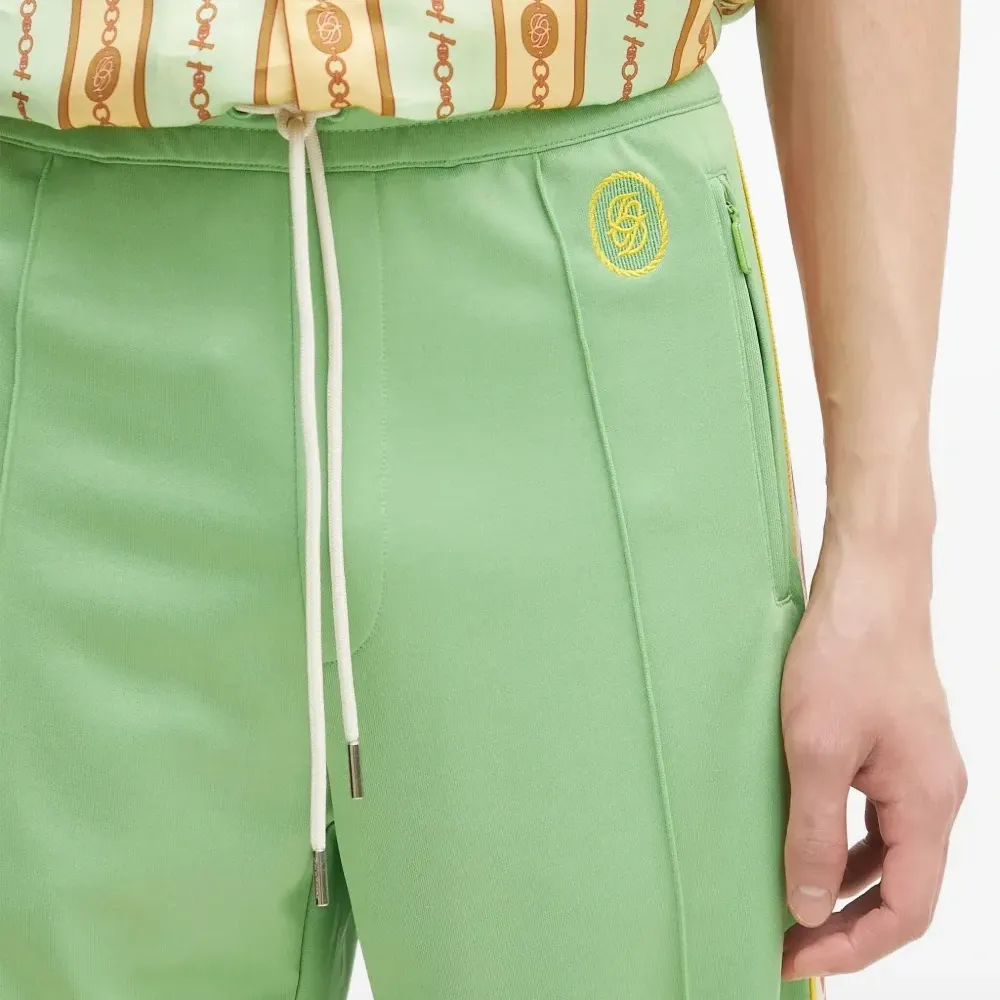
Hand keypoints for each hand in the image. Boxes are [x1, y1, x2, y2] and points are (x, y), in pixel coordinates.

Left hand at [779, 530, 965, 979]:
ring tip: (789, 903)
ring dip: (843, 885)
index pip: (906, 910)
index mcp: (928, 804)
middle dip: (844, 923)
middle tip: (785, 940)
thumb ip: (812, 831)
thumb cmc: (846, 655)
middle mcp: (934, 795)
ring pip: (889, 855)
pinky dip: (843, 843)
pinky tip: (804, 842)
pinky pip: (876, 818)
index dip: (853, 945)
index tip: (796, 957)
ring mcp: (918, 771)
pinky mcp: (895, 750)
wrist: (868, 586)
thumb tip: (806, 904)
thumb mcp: (816, 750)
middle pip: (901, 889)